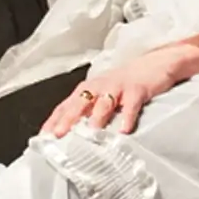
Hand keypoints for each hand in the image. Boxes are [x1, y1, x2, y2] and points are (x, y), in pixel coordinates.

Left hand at [41, 49, 184, 137]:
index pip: (66, 105)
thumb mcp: (103, 94)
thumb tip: (72, 134)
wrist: (155, 63)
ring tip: (91, 132)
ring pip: (104, 102)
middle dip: (68, 118)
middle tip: (59, 134)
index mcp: (89, 89)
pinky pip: (131, 105)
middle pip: (80, 102)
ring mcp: (118, 87)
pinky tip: (124, 130)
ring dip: (96, 116)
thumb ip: (88, 111)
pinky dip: (127, 117)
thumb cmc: (125, 83)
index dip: (54, 120)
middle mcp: (99, 87)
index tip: (44, 136)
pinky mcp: (137, 90)